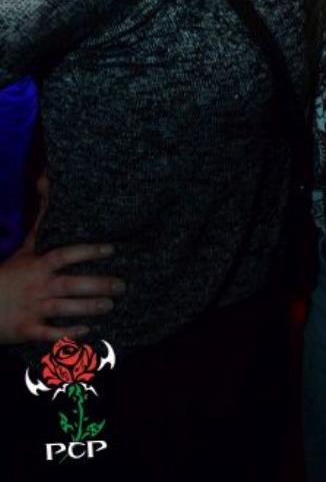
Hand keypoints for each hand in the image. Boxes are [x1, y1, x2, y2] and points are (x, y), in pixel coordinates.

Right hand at [0, 220, 124, 343]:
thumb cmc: (6, 275)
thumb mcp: (23, 249)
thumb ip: (40, 224)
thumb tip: (46, 184)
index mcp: (37, 266)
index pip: (65, 255)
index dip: (88, 252)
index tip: (111, 250)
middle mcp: (37, 286)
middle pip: (70, 284)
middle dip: (96, 285)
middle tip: (121, 285)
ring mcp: (31, 309)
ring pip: (63, 308)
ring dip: (87, 307)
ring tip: (110, 305)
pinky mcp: (25, 330)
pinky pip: (48, 333)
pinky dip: (67, 332)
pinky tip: (87, 330)